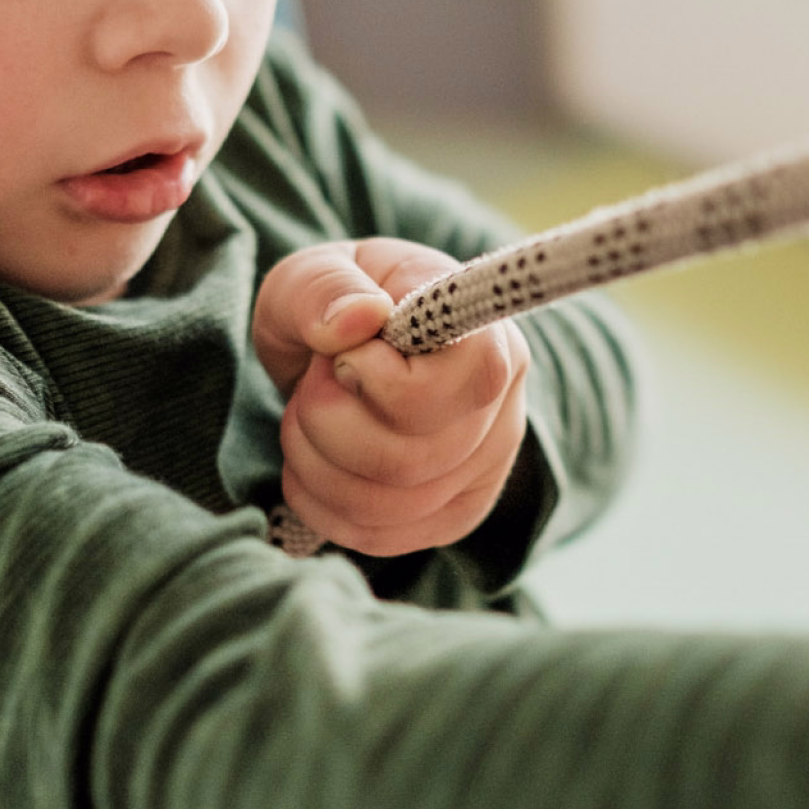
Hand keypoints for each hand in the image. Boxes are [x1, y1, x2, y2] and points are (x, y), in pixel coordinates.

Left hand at [252, 239, 530, 557]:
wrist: (350, 348)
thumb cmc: (337, 302)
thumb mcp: (314, 270)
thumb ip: (324, 288)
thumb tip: (356, 319)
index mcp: (484, 333)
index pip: (446, 389)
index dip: (375, 381)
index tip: (342, 352)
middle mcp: (503, 405)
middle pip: (409, 460)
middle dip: (327, 424)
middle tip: (313, 384)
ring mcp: (486, 466)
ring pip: (392, 507)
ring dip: (316, 466)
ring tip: (305, 420)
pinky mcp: (457, 512)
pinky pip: (384, 538)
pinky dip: (324, 508)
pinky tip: (310, 466)